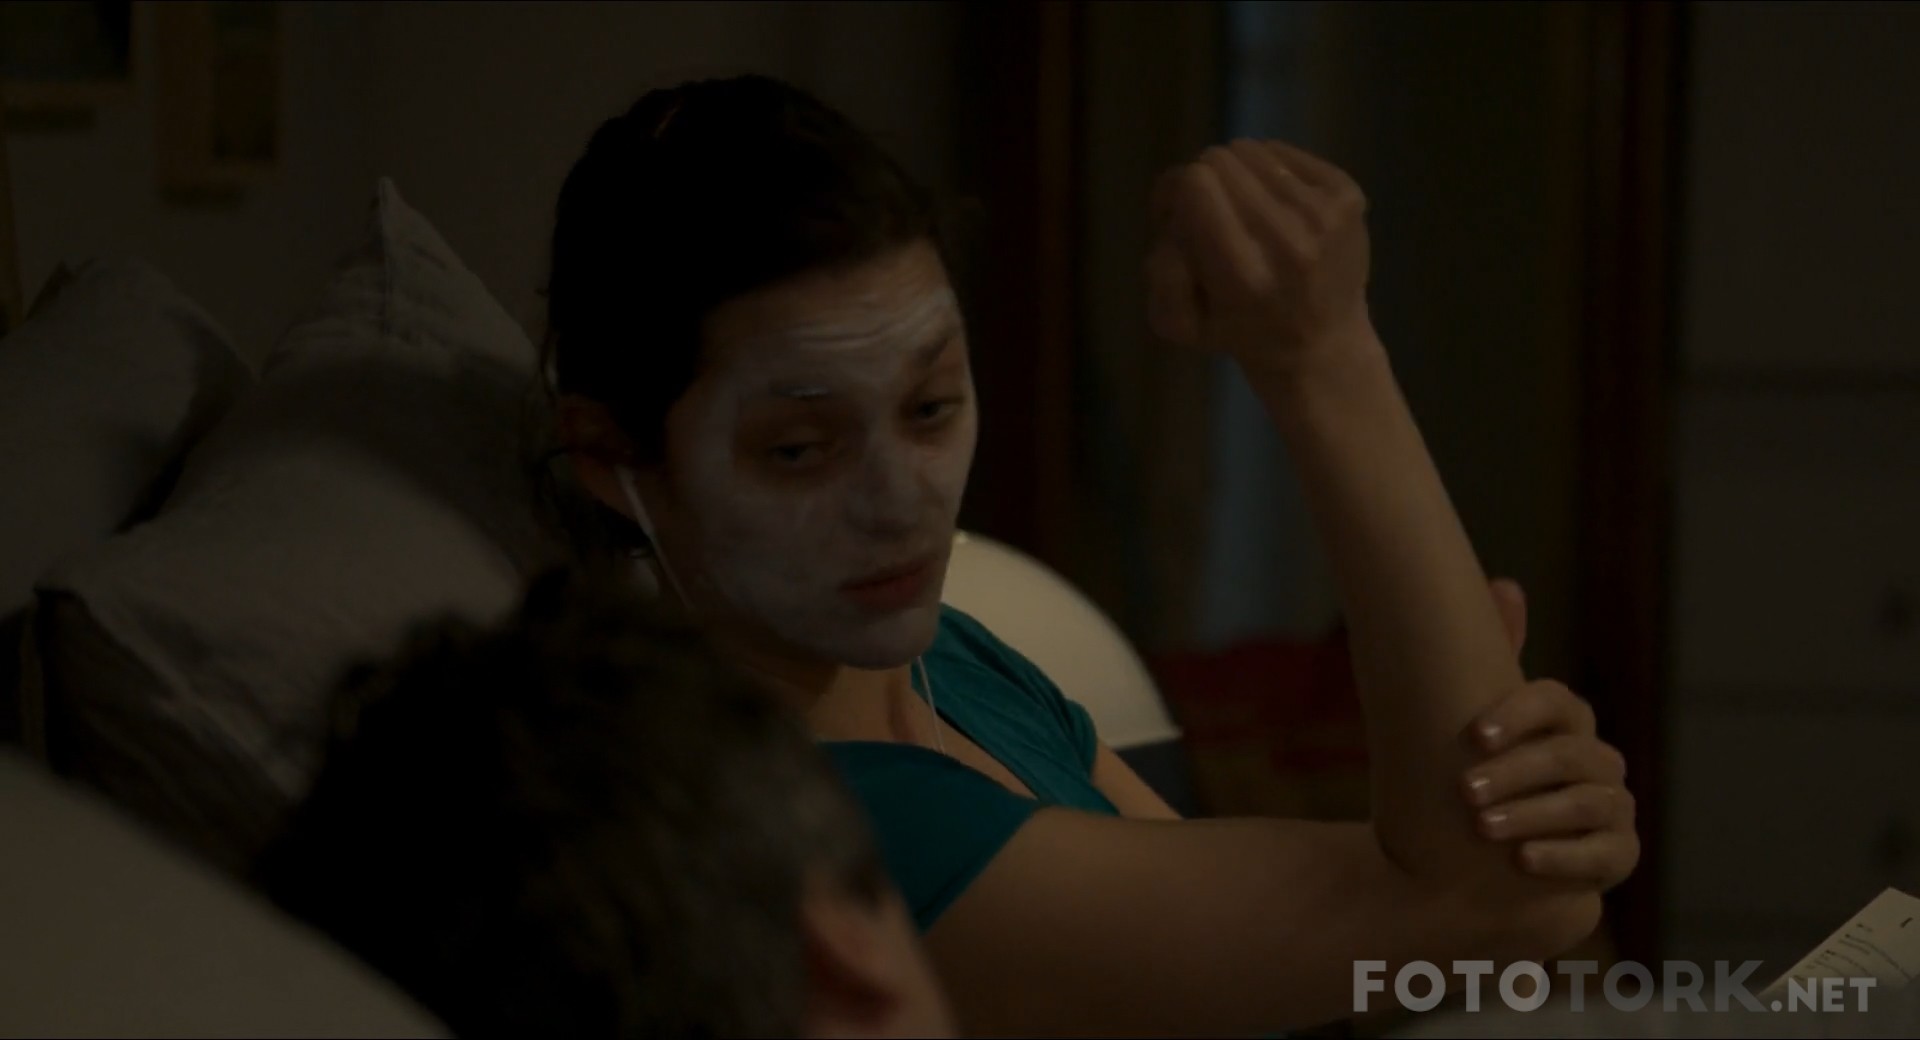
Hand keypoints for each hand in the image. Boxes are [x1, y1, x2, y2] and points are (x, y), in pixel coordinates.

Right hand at [1145, 139, 1374, 377]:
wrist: (1323, 343)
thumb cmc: (1240, 334)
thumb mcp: (1179, 324)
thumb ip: (1163, 270)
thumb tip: (1176, 216)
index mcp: (1242, 274)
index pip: (1194, 184)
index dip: (1173, 191)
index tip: (1175, 214)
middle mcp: (1287, 238)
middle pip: (1220, 160)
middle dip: (1202, 181)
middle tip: (1208, 213)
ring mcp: (1324, 213)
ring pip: (1251, 150)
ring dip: (1236, 174)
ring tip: (1244, 210)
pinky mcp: (1347, 193)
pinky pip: (1284, 151)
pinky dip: (1269, 170)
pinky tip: (1275, 204)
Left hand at [1460, 678, 1639, 892]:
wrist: (1493, 870)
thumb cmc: (1476, 797)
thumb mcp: (1463, 755)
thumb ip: (1463, 702)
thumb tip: (1475, 610)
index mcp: (1564, 726)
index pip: (1554, 701)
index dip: (1518, 713)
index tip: (1473, 736)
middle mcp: (1597, 760)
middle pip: (1567, 754)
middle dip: (1514, 771)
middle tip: (1464, 792)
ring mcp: (1614, 806)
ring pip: (1587, 801)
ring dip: (1532, 812)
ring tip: (1482, 827)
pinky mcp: (1622, 852)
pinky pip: (1605, 851)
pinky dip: (1563, 855)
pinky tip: (1522, 859)